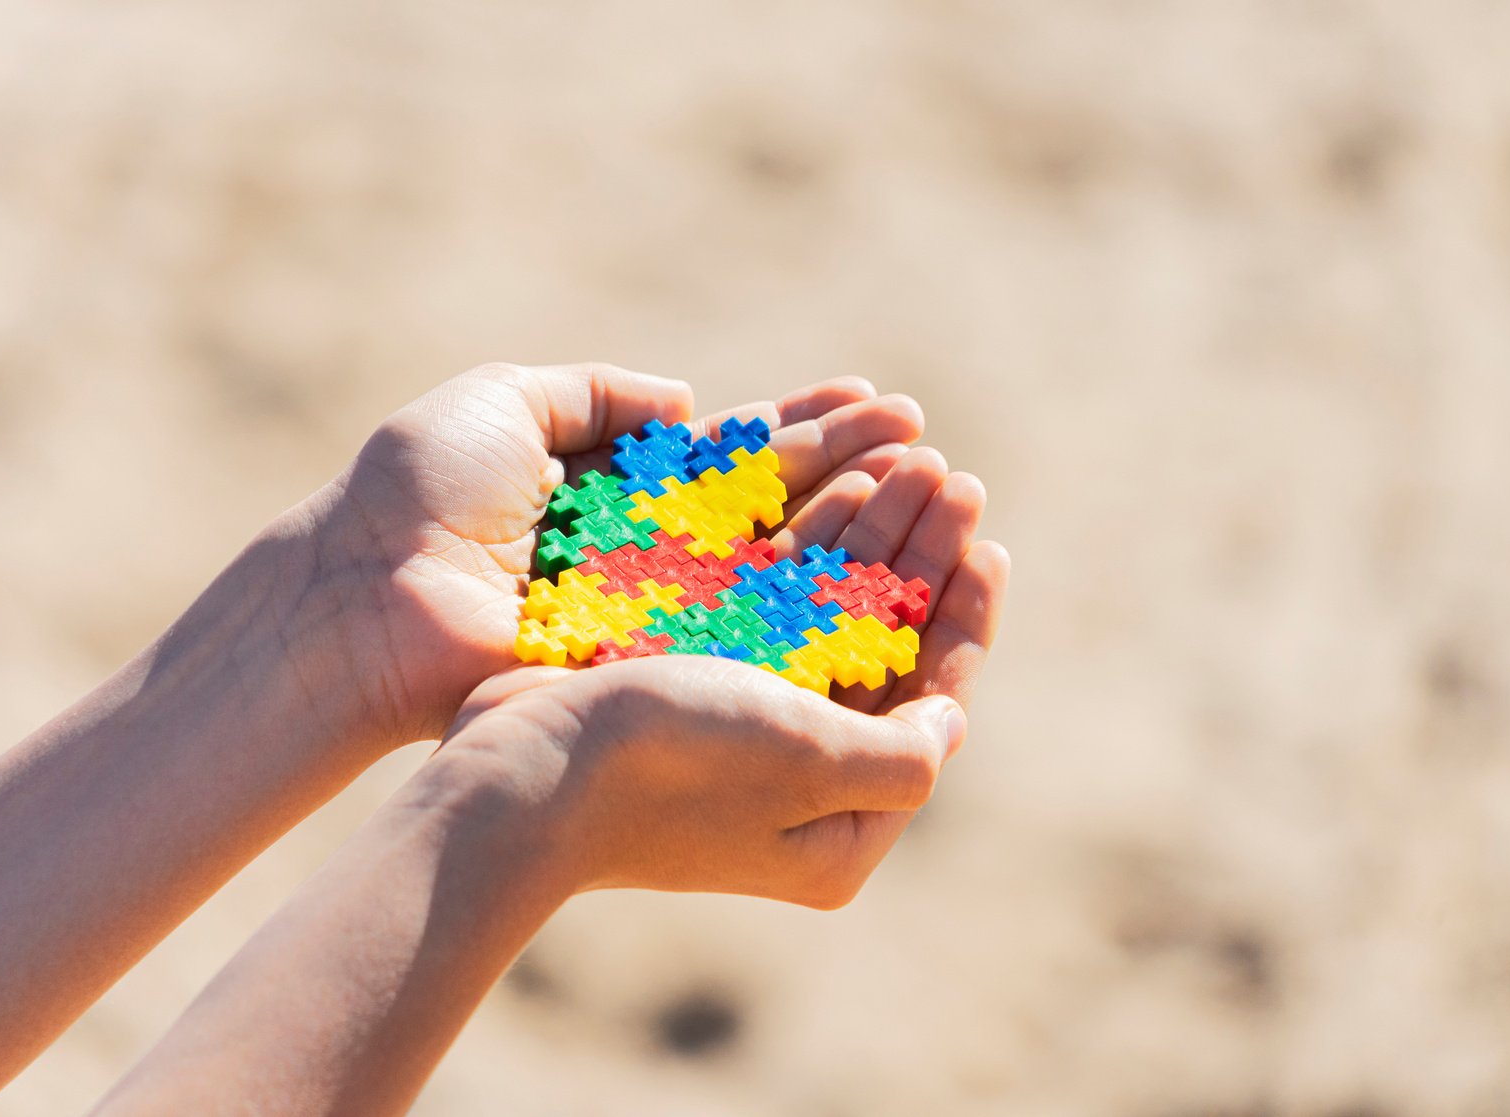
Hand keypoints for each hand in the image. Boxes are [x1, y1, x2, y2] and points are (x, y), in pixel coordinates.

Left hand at [296, 363, 926, 745]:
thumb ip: (598, 391)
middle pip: (768, 508)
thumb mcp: (503, 401)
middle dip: (848, 472)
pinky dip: (815, 596)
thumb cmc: (418, 494)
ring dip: (851, 525)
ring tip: (927, 483)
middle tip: (926, 443)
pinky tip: (880, 558)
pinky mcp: (652, 664)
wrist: (365, 600)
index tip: (873, 401)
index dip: (801, 428)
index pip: (729, 454)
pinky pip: (745, 628)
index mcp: (612, 490)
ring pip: (774, 566)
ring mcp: (654, 614)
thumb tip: (687, 402)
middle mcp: (646, 554)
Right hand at [428, 454, 1007, 906]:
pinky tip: (836, 487)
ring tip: (909, 462)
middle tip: (952, 478)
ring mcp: (739, 739)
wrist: (523, 766)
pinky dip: (804, 552)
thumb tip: (950, 721)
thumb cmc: (673, 764)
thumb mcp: (813, 762)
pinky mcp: (691, 691)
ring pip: (829, 620)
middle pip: (884, 654)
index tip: (985, 546)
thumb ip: (902, 755)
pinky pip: (769, 611)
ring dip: (871, 541)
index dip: (962, 620)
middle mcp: (794, 790)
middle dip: (919, 561)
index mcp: (836, 833)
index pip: (930, 708)